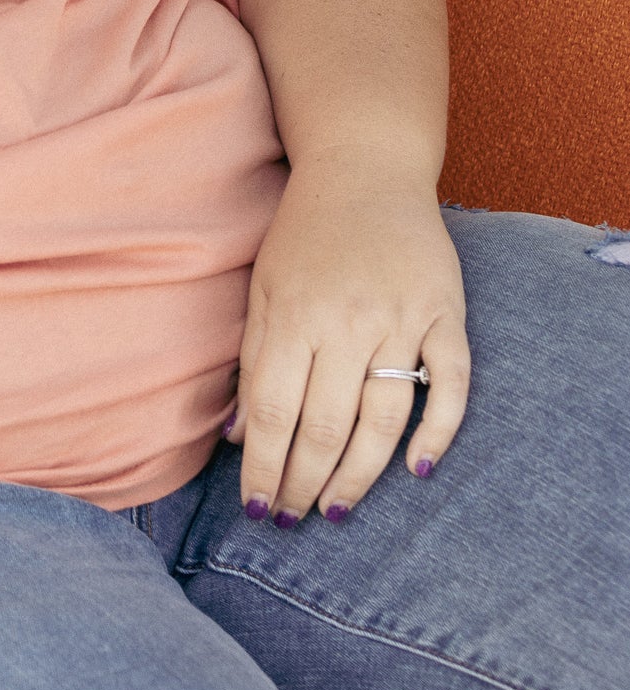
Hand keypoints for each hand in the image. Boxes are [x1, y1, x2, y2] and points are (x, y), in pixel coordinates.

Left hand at [221, 151, 470, 525]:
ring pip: (383, 418)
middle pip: (324, 425)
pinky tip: (418, 469)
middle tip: (292, 520)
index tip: (257, 507)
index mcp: (292, 316)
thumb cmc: (304, 234)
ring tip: (337, 510)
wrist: (365, 170)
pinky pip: (449, 384)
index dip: (264, 466)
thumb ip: (253, 360)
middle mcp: (345, 322)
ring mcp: (400, 318)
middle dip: (304, 482)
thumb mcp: (262, 287)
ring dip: (360, 474)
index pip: (274, 412)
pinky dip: (438, 430)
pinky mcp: (445, 313)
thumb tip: (238, 437)